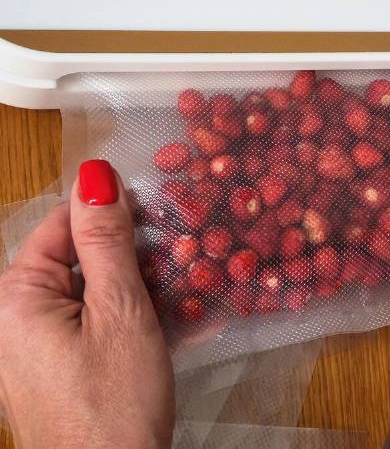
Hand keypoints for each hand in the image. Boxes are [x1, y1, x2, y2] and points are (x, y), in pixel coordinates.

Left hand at [0, 160, 173, 448]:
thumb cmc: (115, 402)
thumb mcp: (121, 310)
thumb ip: (107, 240)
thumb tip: (95, 176)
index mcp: (14, 297)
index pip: (61, 225)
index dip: (111, 211)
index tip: (160, 208)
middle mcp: (11, 318)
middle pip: (75, 258)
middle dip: (129, 254)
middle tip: (180, 255)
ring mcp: (32, 346)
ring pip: (89, 291)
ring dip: (136, 286)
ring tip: (184, 288)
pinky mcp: (53, 367)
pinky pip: (89, 322)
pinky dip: (126, 316)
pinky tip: (168, 322)